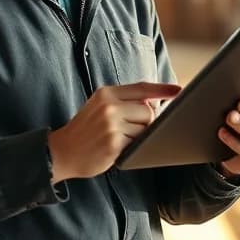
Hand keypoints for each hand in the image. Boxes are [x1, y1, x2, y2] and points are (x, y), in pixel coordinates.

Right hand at [49, 82, 181, 182]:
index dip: (162, 89)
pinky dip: (133, 146)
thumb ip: (124, 102)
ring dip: (140, 135)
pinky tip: (117, 148)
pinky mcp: (114, 143)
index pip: (142, 88)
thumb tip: (155, 102)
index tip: (178, 90)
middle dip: (148, 121)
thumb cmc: (85, 130)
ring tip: (120, 139)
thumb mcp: (99, 107)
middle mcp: (109, 105)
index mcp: (106, 93)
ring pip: (145, 127)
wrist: (62, 151)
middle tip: (132, 129)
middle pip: (149, 110)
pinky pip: (138, 142)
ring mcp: (111, 124)